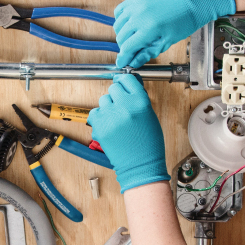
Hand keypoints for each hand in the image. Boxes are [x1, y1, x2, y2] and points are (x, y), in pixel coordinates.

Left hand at [88, 74, 169, 192]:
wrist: (140, 164)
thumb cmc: (148, 143)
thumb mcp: (149, 115)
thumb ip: (138, 99)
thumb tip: (127, 85)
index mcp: (140, 102)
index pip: (127, 79)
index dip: (124, 81)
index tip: (122, 83)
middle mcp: (124, 106)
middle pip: (113, 88)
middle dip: (116, 96)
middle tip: (121, 107)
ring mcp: (110, 117)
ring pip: (103, 100)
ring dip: (108, 107)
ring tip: (117, 120)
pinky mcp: (99, 127)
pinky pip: (94, 113)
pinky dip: (100, 118)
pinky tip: (109, 126)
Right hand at [113, 0, 236, 68]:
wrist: (193, 0)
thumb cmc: (185, 20)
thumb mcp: (168, 41)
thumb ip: (148, 52)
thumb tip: (134, 62)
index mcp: (150, 28)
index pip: (128, 47)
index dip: (124, 57)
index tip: (122, 63)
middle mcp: (140, 15)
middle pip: (121, 36)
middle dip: (125, 47)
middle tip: (131, 51)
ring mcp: (137, 4)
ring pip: (118, 24)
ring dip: (122, 33)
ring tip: (132, 38)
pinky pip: (120, 10)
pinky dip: (121, 19)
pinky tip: (129, 24)